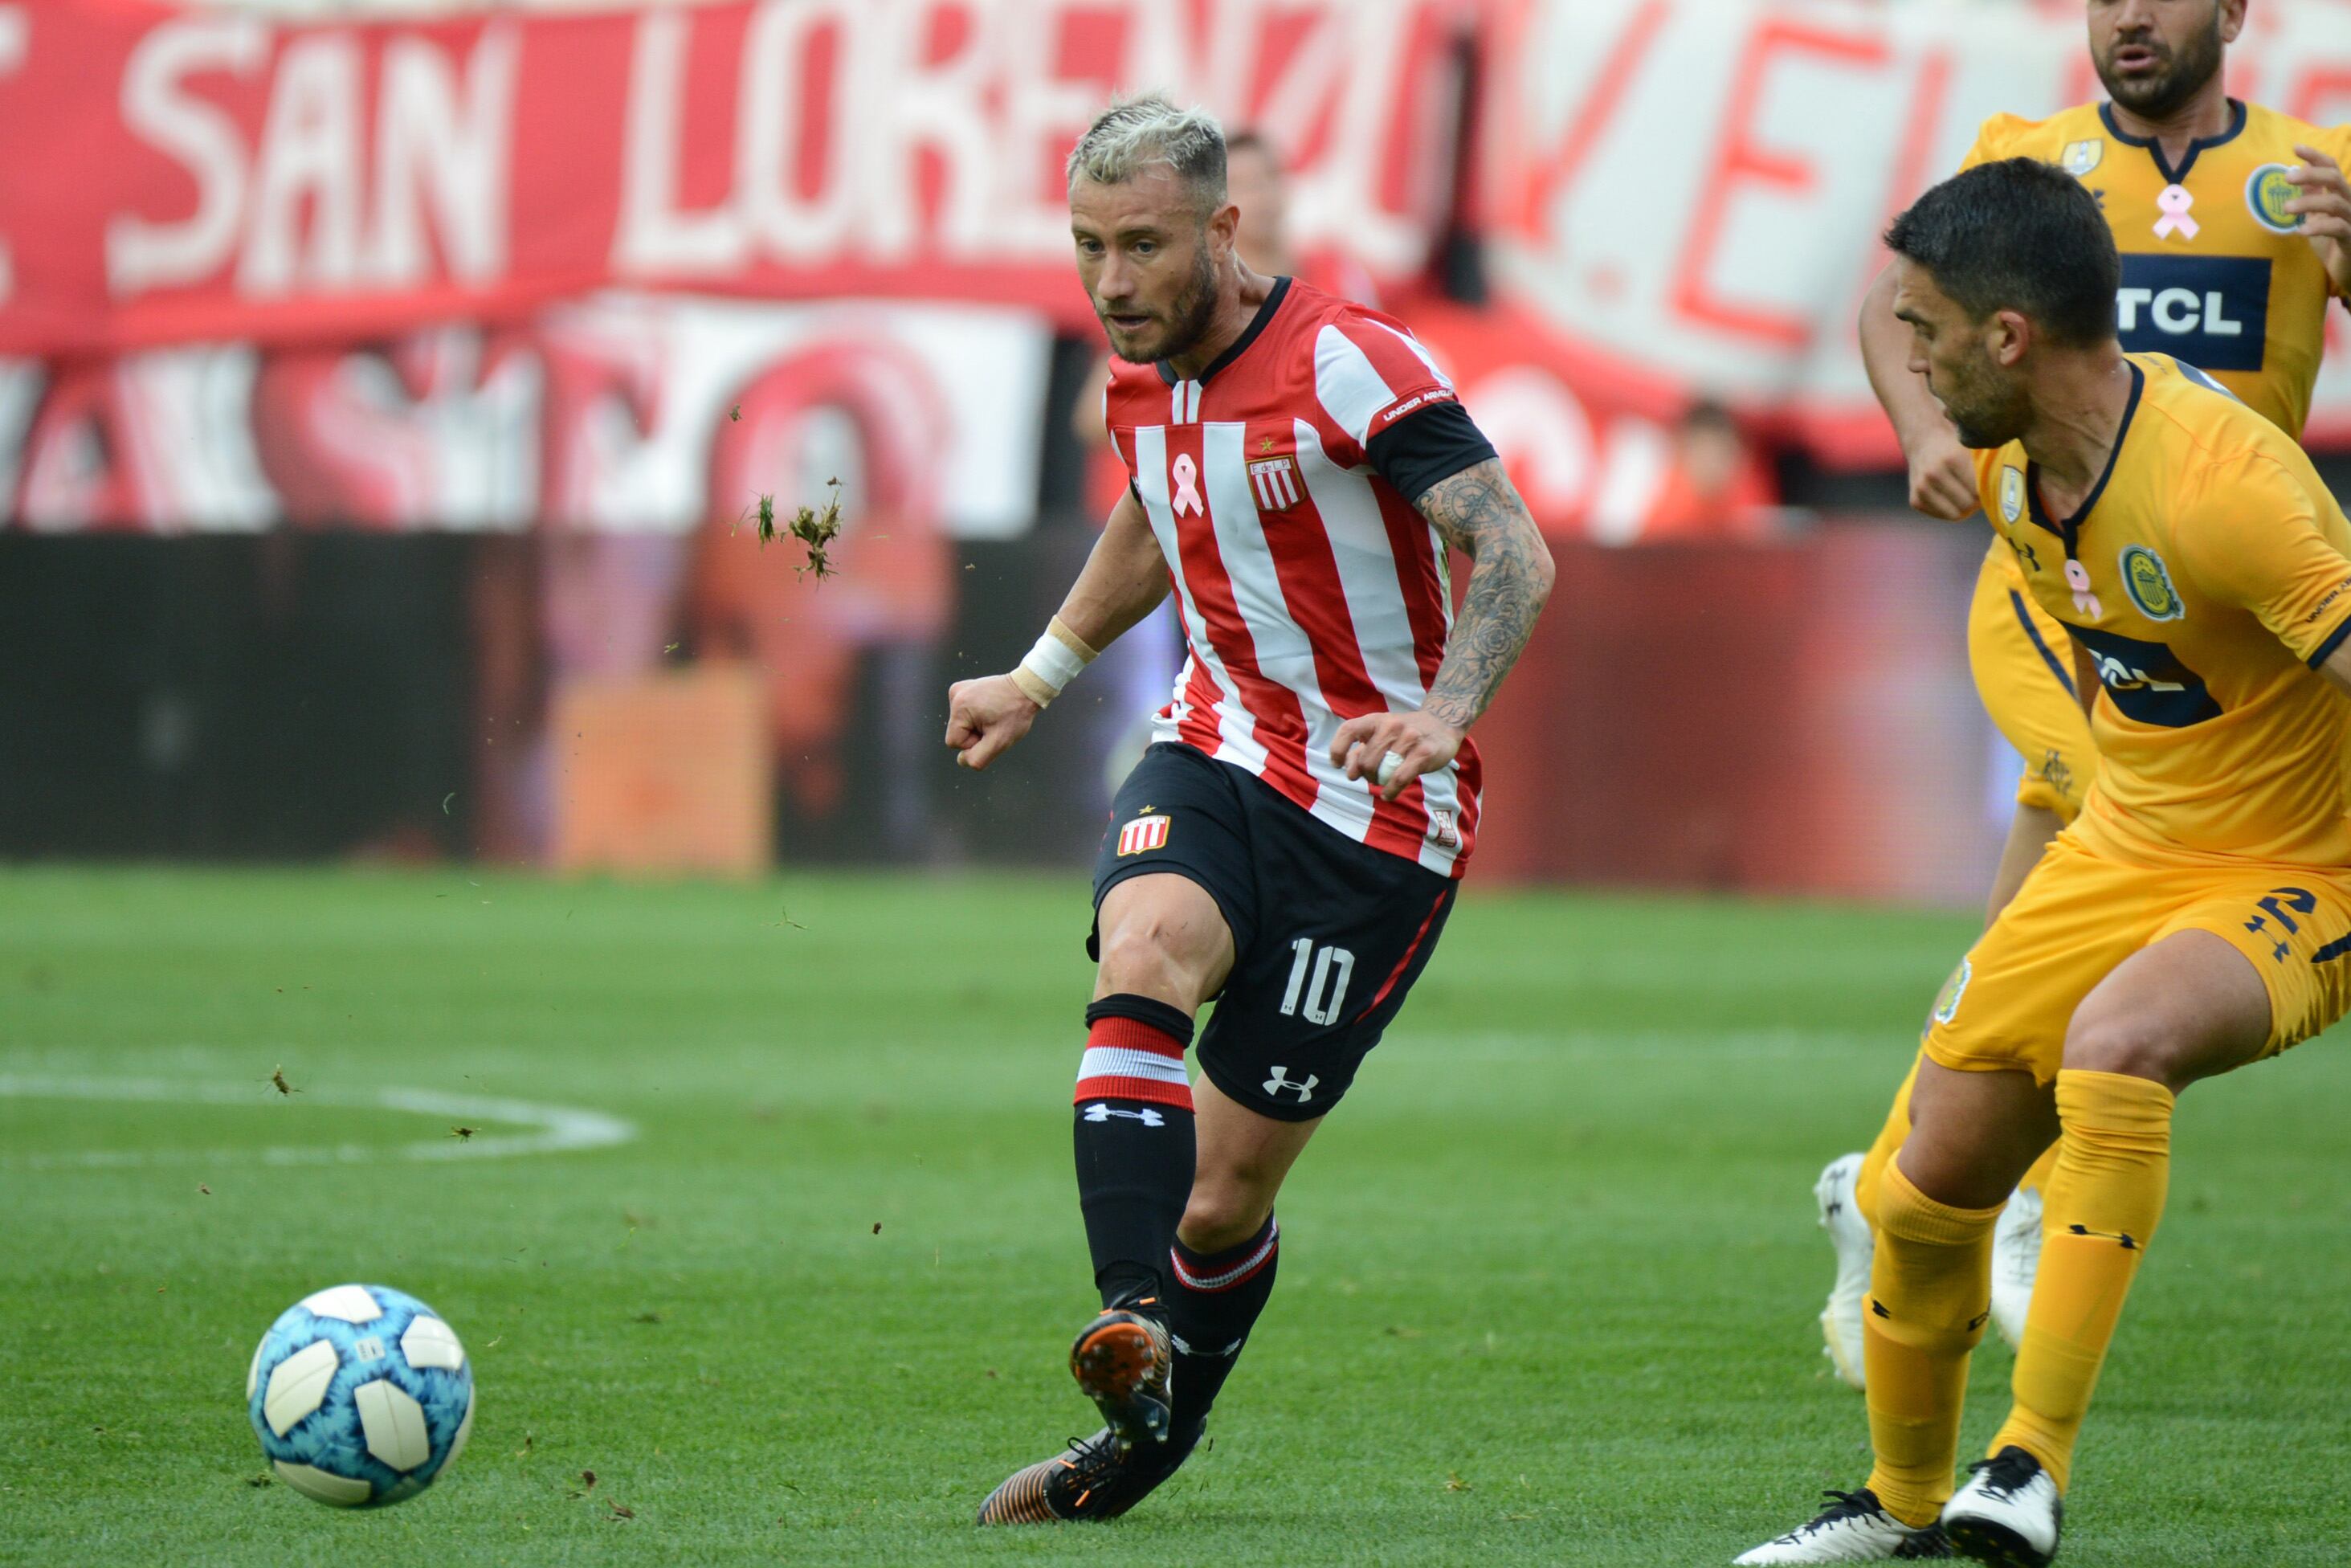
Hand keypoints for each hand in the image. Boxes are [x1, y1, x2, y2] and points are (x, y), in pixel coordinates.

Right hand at [944, 674, 1039, 770]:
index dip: (974, 743)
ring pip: (961, 724)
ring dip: (977, 725)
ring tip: (994, 714)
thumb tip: (962, 759)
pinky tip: (991, 708)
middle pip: (957, 733)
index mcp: (959, 707)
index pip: (954, 742)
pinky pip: (964, 714)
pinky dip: (977, 716)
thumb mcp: (999, 742)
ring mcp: (959, 689)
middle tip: (995, 722)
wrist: (1026, 688)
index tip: (991, 731)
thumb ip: (977, 758)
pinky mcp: (964, 688)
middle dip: (975, 734)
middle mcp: (955, 694)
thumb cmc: (1016, 714)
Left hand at [1330, 709, 1461, 802]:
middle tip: (1373, 777)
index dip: (1337, 749)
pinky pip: (1399, 778)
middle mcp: (1391, 726)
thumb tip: (1350, 771)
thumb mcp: (1382, 734)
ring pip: (1382, 771)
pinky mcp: (1424, 753)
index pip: (1348, 730)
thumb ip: (1363, 750)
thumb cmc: (1405, 733)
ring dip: (1379, 783)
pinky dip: (1390, 791)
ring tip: (1383, 783)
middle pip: (1365, 760)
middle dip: (1365, 775)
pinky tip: (1388, 794)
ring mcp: (1409, 738)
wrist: (1443, 724)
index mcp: (1376, 719)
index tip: (1337, 765)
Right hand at [1902, 420, 1980, 521]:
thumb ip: (1987, 465)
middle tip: (1979, 494)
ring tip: (1967, 497)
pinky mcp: (1915, 500)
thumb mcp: (1972, 447)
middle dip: (1976, 502)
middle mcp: (1934, 474)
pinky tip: (1951, 497)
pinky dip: (1950, 509)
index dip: (1987, 491)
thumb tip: (2006, 490)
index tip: (1990, 487)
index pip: (1979, 490)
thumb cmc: (1955, 444)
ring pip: (1955, 514)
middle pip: (1967, 505)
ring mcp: (1922, 488)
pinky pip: (1942, 515)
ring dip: (1964, 508)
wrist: (1922, 441)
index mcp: (1952, 458)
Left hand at [2288, 145, 2350, 295]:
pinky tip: (2301, 230)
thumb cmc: (2331, 239)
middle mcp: (2350, 201)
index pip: (2331, 168)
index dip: (2315, 157)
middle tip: (2286, 178)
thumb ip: (2311, 194)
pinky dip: (2318, 228)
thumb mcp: (2316, 214)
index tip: (2296, 147)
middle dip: (2311, 175)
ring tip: (2286, 208)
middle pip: (2335, 179)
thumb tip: (2296, 170)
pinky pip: (2337, 228)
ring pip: (2334, 203)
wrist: (2346, 268)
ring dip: (2309, 203)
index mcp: (2340, 193)